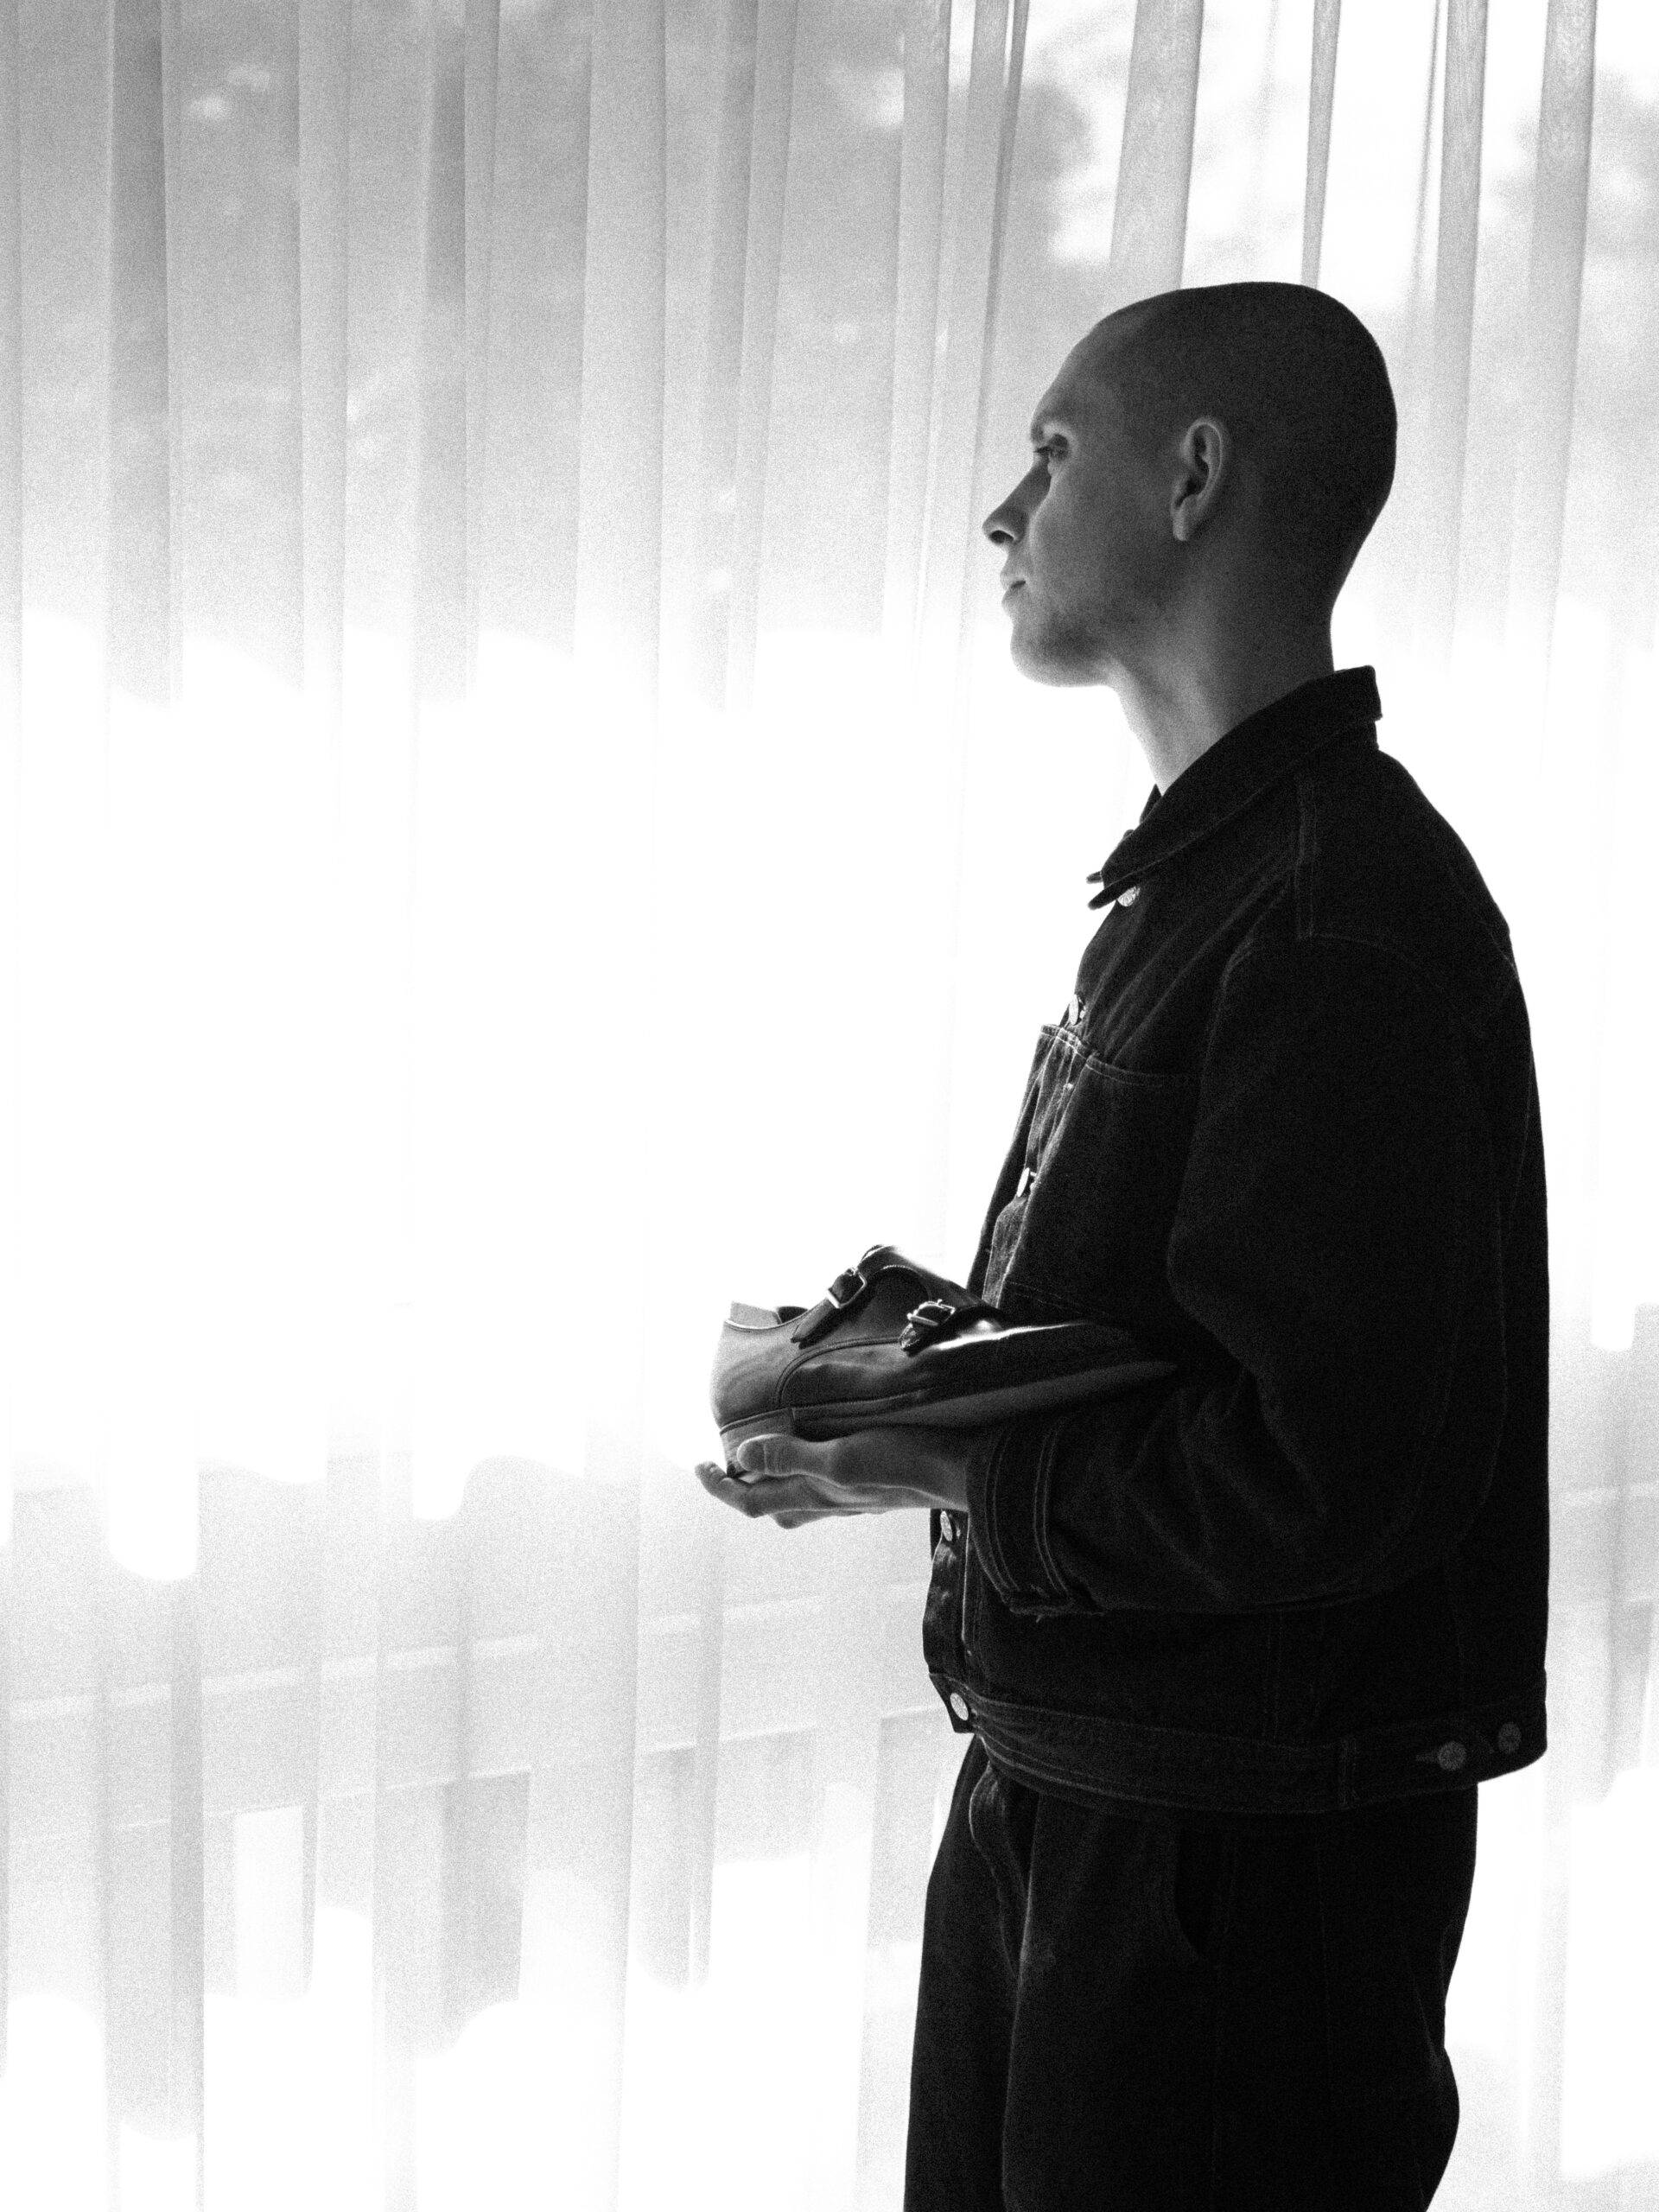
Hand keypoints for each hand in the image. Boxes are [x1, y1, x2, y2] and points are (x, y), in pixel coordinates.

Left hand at [694, 1424, 977, 1528]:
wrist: (963, 1473)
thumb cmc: (904, 1463)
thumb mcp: (841, 1455)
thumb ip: (792, 1456)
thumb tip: (742, 1455)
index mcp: (815, 1495)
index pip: (751, 1499)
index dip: (719, 1487)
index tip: (698, 1466)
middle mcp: (830, 1501)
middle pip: (772, 1506)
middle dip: (744, 1489)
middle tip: (725, 1465)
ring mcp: (854, 1497)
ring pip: (800, 1499)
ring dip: (775, 1483)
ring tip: (766, 1456)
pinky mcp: (876, 1487)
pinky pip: (828, 1488)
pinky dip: (808, 1473)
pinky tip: (822, 1454)